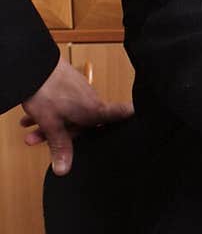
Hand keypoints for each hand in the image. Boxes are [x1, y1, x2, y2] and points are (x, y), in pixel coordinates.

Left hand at [20, 60, 132, 175]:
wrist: (32, 64)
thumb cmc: (47, 91)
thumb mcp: (52, 125)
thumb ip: (60, 147)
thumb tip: (64, 170)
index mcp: (94, 110)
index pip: (120, 114)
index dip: (131, 115)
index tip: (141, 115)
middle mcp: (91, 99)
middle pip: (83, 123)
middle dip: (61, 134)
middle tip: (41, 141)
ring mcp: (80, 90)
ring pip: (68, 114)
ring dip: (49, 124)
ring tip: (29, 130)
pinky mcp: (68, 83)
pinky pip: (62, 103)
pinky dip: (48, 112)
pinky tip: (29, 116)